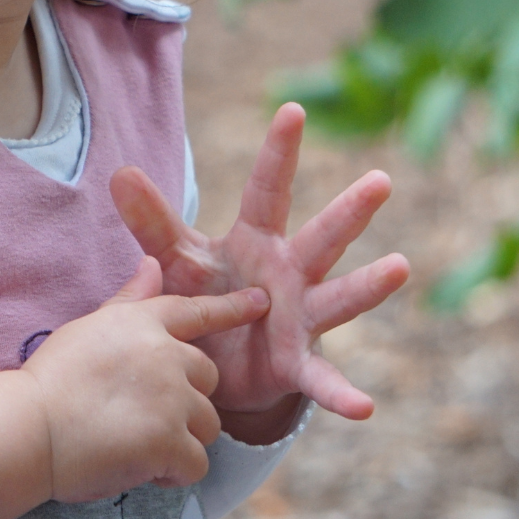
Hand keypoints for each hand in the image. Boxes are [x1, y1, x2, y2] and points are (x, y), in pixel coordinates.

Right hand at [20, 256, 269, 502]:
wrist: (28, 428)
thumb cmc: (49, 381)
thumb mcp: (89, 329)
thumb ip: (129, 301)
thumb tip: (152, 264)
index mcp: (143, 324)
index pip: (195, 312)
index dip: (231, 308)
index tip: (261, 302)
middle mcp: (165, 355)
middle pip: (208, 379)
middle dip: (186, 400)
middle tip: (140, 416)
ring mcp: (171, 398)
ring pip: (207, 425)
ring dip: (180, 440)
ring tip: (134, 444)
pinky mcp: (170, 441)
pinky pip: (195, 463)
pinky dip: (173, 473)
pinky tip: (139, 468)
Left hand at [110, 103, 409, 421]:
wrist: (213, 364)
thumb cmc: (204, 296)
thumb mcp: (177, 259)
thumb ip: (152, 223)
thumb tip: (119, 172)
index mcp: (257, 240)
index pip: (266, 190)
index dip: (277, 153)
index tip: (291, 111)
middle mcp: (289, 272)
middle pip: (321, 236)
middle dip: (349, 211)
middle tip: (379, 181)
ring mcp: (300, 318)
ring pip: (339, 298)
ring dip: (368, 286)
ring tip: (399, 268)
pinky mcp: (296, 364)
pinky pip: (321, 380)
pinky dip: (341, 393)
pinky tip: (363, 407)